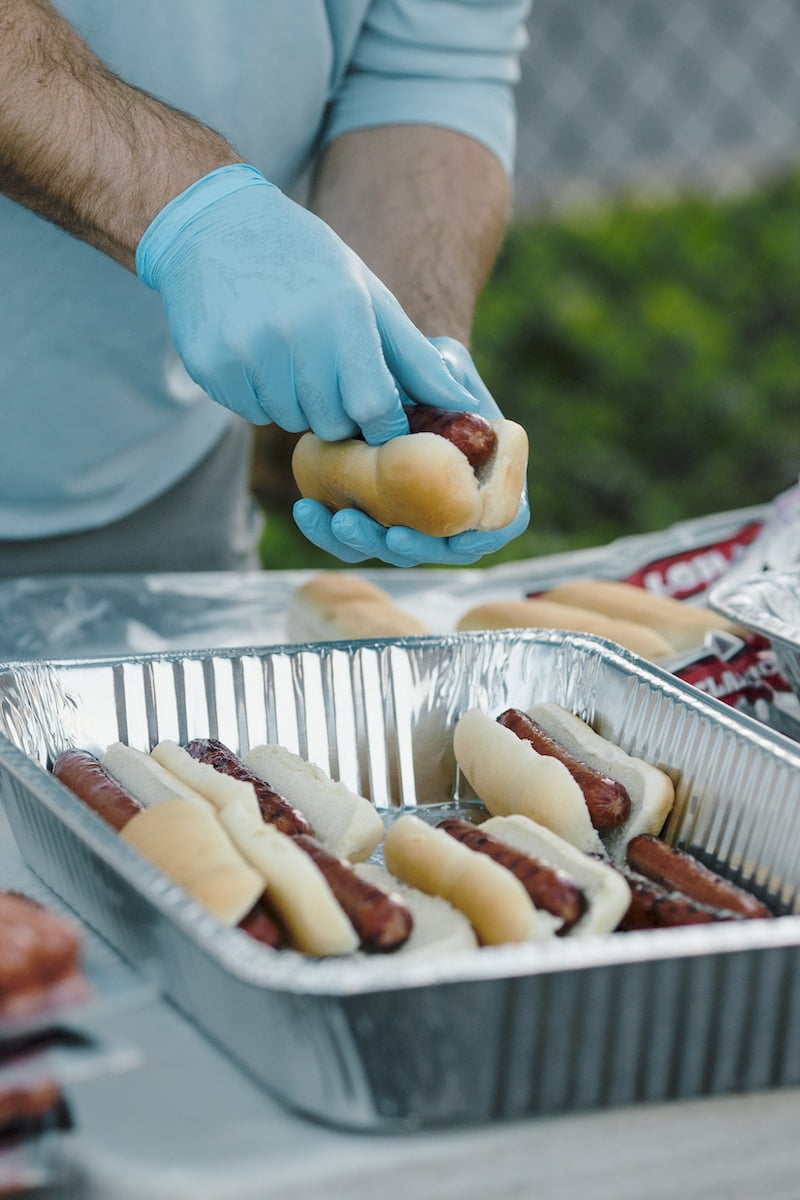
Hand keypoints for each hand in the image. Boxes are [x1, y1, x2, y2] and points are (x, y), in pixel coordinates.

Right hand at [135, 165, 475, 442]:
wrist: (214, 225)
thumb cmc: (308, 262)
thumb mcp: (368, 295)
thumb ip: (414, 358)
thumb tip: (466, 403)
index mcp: (344, 312)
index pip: (375, 408)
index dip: (382, 423)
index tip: (381, 419)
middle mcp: (294, 333)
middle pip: (331, 423)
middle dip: (336, 408)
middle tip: (325, 367)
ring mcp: (247, 350)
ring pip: (288, 420)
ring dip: (294, 400)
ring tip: (286, 350)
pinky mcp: (211, 364)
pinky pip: (249, 411)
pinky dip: (257, 393)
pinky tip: (253, 349)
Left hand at [293, 337, 529, 566]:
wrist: (386, 376)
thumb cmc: (426, 367)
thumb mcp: (445, 359)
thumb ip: (450, 376)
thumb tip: (457, 399)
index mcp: (491, 479)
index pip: (500, 523)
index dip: (482, 537)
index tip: (462, 537)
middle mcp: (454, 508)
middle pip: (442, 549)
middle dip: (416, 548)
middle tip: (392, 535)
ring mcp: (412, 519)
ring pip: (393, 550)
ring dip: (367, 544)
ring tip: (339, 522)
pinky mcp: (371, 519)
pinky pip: (353, 539)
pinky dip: (328, 532)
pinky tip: (307, 511)